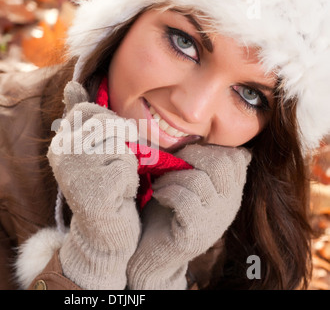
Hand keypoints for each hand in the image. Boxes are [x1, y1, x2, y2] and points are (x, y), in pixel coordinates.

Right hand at [47, 81, 140, 289]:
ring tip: (113, 182)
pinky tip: (117, 197)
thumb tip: (72, 84)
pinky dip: (130, 183)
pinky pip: (128, 167)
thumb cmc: (100, 188)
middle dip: (119, 144)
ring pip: (120, 145)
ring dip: (126, 165)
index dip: (106, 124)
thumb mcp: (88, 151)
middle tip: (112, 168)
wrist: (102, 234)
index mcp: (59, 144)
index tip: (108, 146)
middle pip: (106, 124)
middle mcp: (62, 155)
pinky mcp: (97, 188)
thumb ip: (81, 118)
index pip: (86, 110)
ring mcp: (77, 171)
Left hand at [126, 144, 251, 289]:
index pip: (236, 157)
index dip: (209, 148)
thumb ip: (197, 165)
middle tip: (171, 164)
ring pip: (199, 180)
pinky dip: (167, 192)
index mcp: (229, 192)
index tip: (186, 155)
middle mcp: (228, 207)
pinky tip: (158, 196)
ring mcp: (214, 222)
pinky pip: (185, 199)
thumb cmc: (165, 211)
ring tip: (160, 184)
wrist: (151, 253)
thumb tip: (196, 136)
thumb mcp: (186, 184)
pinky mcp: (195, 234)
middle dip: (191, 156)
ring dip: (173, 176)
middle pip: (222, 163)